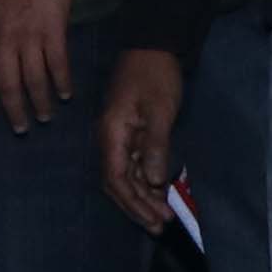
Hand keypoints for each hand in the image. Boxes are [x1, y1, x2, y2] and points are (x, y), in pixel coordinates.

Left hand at [0, 0, 75, 129]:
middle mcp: (3, 39)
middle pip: (7, 85)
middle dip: (14, 111)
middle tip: (21, 128)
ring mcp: (29, 36)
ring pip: (34, 80)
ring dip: (41, 102)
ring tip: (45, 117)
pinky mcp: (54, 31)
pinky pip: (58, 65)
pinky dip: (62, 82)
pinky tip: (66, 94)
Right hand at [96, 45, 187, 231]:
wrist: (153, 45)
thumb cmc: (155, 75)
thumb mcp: (159, 109)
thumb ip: (155, 145)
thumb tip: (153, 180)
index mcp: (111, 133)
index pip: (115, 178)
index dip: (133, 203)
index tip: (154, 219)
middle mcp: (109, 139)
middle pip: (117, 183)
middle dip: (137, 207)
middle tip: (160, 226)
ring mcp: (119, 136)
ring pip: (125, 177)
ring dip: (142, 198)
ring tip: (162, 216)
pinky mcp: (130, 132)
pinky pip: (133, 165)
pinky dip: (145, 182)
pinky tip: (158, 193)